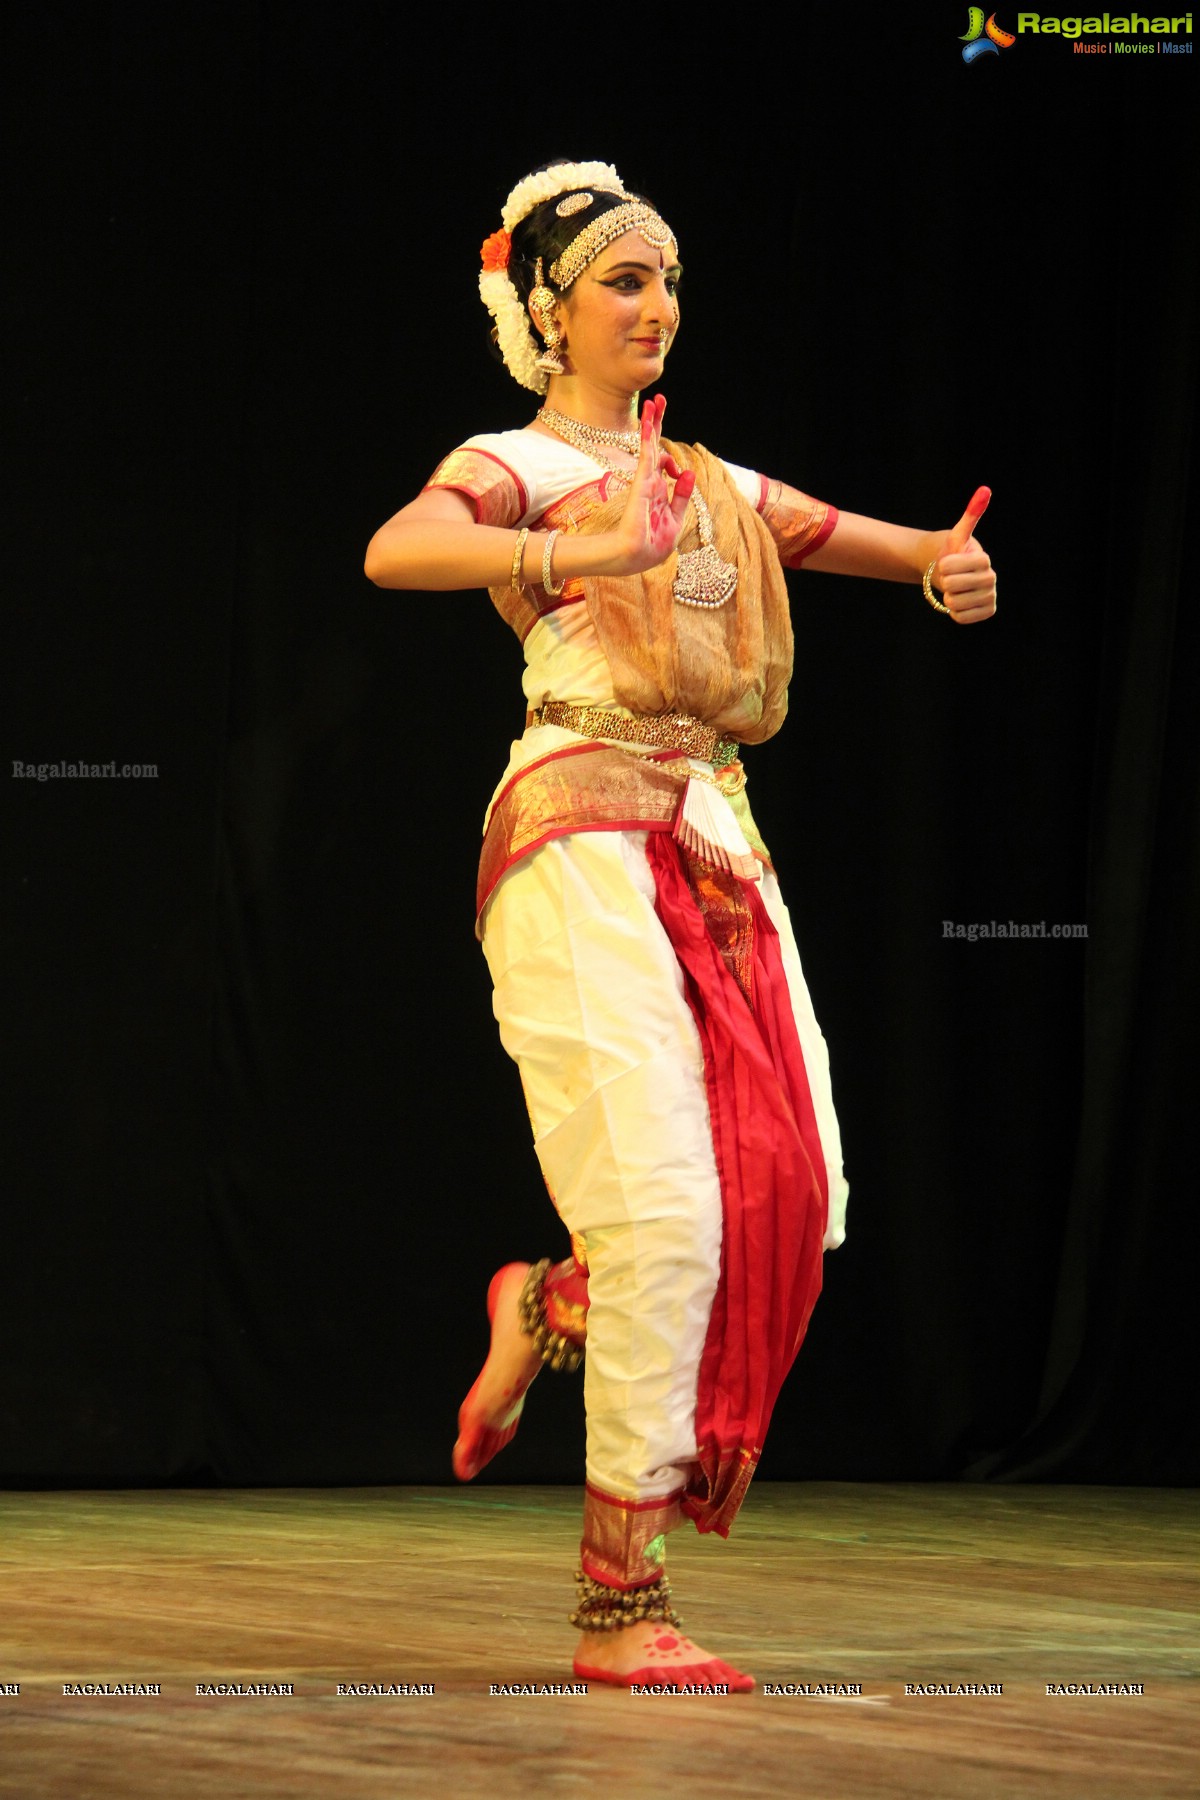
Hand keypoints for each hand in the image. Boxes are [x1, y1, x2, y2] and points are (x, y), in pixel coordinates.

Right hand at [609, 394, 695, 574]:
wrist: (635, 557)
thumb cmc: (652, 544)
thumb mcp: (676, 519)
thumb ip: (683, 495)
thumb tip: (689, 472)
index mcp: (658, 489)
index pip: (662, 462)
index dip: (669, 455)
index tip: (677, 463)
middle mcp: (650, 481)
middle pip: (654, 446)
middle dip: (657, 423)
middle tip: (658, 400)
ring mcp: (644, 480)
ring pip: (649, 445)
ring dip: (652, 422)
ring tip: (654, 401)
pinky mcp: (641, 483)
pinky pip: (647, 455)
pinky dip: (649, 437)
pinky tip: (649, 419)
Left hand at [931, 486, 996, 623]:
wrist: (956, 575)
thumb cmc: (954, 553)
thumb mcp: (958, 535)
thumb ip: (971, 514)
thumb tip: (985, 489)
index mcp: (984, 560)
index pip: (949, 567)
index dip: (942, 566)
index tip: (947, 562)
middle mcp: (991, 578)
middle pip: (951, 586)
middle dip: (945, 582)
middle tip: (951, 577)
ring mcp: (991, 596)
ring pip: (955, 604)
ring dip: (949, 597)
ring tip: (956, 589)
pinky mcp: (988, 612)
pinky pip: (960, 617)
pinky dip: (954, 612)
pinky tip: (961, 602)